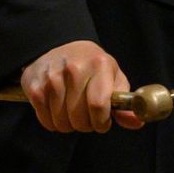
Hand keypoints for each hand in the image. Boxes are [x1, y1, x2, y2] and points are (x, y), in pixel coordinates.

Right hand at [20, 40, 142, 133]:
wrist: (58, 47)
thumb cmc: (92, 67)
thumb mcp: (113, 78)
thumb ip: (125, 104)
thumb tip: (137, 122)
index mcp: (99, 64)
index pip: (98, 105)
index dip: (101, 122)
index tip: (102, 122)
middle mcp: (74, 68)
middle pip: (80, 118)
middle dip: (86, 125)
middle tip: (87, 116)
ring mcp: (52, 77)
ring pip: (62, 122)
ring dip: (69, 125)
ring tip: (72, 111)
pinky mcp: (35, 87)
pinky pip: (46, 121)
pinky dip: (53, 123)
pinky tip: (58, 110)